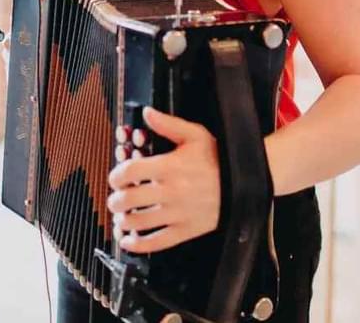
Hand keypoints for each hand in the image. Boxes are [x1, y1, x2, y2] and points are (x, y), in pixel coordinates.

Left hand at [106, 106, 219, 252]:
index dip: (116, 176)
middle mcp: (170, 191)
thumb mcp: (195, 135)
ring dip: (123, 221)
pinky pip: (156, 242)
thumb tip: (147, 113)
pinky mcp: (185, 230)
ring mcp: (177, 213)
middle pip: (128, 200)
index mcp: (170, 166)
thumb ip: (168, 124)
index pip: (130, 172)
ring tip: (121, 217)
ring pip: (138, 223)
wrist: (244, 183)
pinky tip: (128, 241)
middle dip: (115, 201)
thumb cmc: (219, 158)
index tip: (116, 178)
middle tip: (115, 199)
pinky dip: (137, 245)